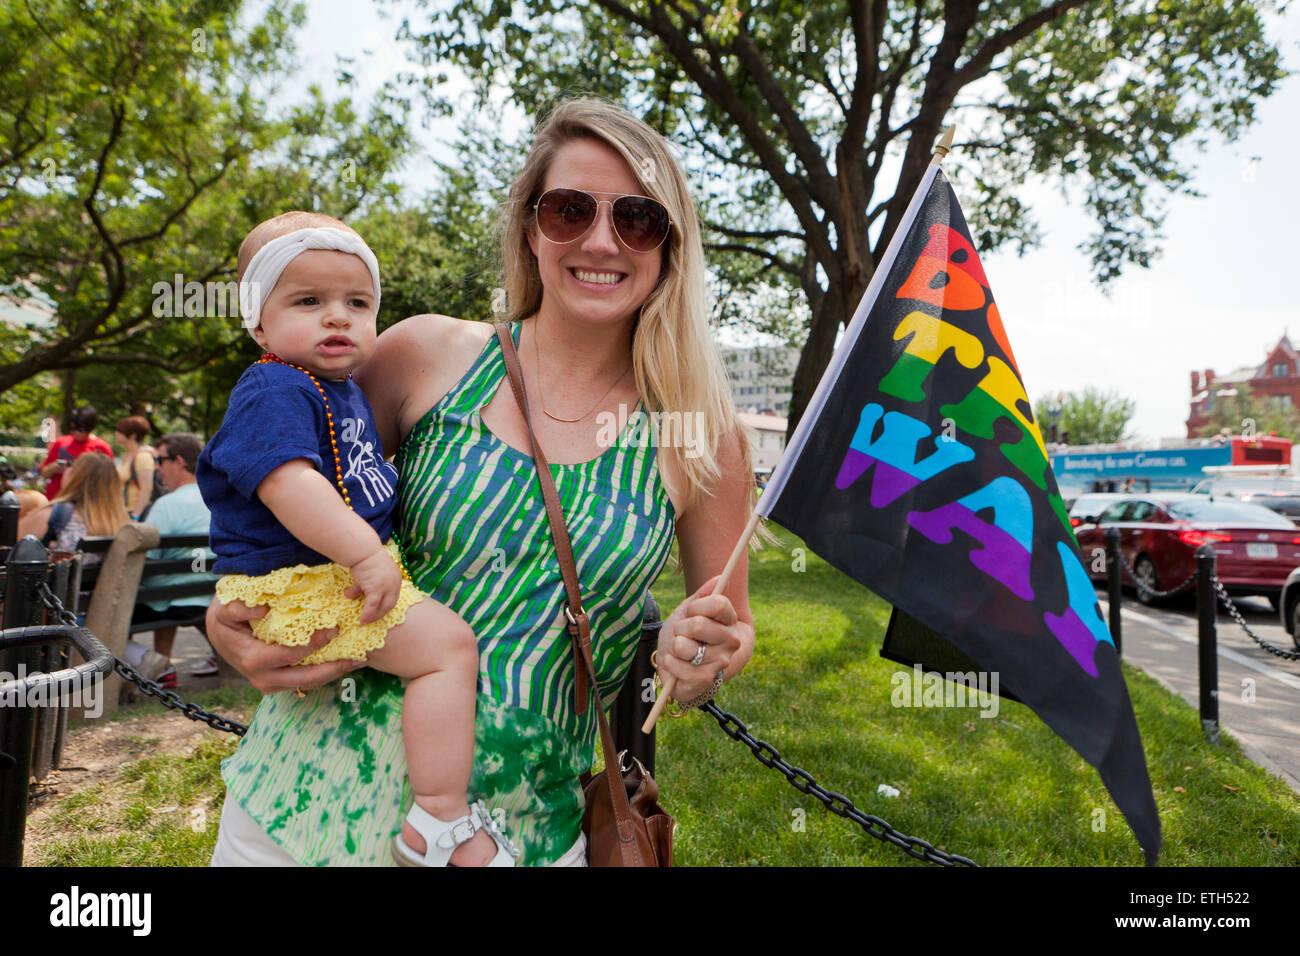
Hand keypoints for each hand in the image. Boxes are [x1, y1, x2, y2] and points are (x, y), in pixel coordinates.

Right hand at [205, 597, 360, 694]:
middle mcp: (262, 678)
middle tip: (357, 656)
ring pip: (308, 684)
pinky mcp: (278, 685)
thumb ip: (238, 609)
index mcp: (252, 660)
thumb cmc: (228, 618)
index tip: (334, 630)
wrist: (221, 636)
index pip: (289, 655)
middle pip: (305, 679)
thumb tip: (261, 610)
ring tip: (358, 661)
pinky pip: (305, 682)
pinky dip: (325, 673)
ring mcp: (271, 685)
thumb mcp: (226, 608)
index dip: (313, 645)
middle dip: (333, 668)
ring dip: (333, 674)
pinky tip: (343, 661)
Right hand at [343, 546, 400, 625]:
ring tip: (365, 621)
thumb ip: (361, 586)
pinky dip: (367, 614)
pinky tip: (362, 620)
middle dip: (380, 614)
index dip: (385, 606)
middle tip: (371, 619)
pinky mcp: (377, 589)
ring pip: (382, 607)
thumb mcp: (366, 575)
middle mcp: (394, 583)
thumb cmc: (363, 559)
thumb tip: (349, 595)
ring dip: (374, 616)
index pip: (393, 596)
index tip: (377, 612)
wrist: (363, 551)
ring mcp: (387, 587)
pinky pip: (372, 605)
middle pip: (390, 604)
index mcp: (396, 578)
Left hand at [656, 574, 742, 702]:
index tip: (691, 612)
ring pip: (684, 646)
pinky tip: (675, 663)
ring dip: (674, 646)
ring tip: (680, 650)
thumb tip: (719, 577)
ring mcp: (720, 662)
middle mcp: (731, 641)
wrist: (680, 664)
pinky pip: (680, 666)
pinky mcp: (705, 680)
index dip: (696, 606)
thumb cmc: (686, 634)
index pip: (718, 603)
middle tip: (683, 634)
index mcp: (730, 620)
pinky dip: (670, 663)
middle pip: (698, 624)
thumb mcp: (690, 610)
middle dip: (681, 628)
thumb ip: (703, 594)